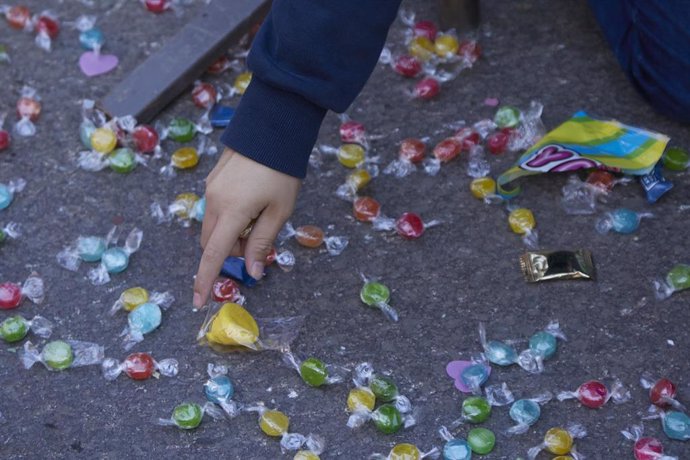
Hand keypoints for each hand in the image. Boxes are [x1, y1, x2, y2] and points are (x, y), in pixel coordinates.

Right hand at [193, 148, 300, 307]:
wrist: (272, 128)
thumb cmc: (282, 172)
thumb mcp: (279, 211)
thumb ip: (262, 242)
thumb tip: (252, 272)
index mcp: (231, 212)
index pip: (214, 255)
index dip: (206, 280)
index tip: (199, 301)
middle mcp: (214, 202)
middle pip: (212, 242)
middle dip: (230, 251)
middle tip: (258, 242)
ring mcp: (210, 189)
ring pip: (213, 226)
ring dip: (231, 234)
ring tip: (259, 216)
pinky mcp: (213, 179)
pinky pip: (215, 208)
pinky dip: (229, 217)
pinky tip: (251, 201)